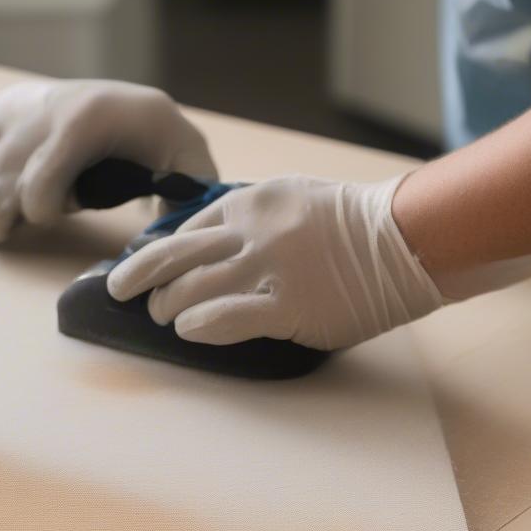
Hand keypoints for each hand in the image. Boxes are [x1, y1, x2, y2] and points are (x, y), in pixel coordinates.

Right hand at [0, 79, 217, 242]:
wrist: (139, 105)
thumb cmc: (166, 145)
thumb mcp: (190, 165)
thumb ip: (187, 196)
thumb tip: (170, 237)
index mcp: (94, 116)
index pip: (48, 157)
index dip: (39, 194)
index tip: (45, 220)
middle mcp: (53, 105)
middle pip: (5, 161)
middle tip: (4, 235)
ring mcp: (25, 107)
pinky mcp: (6, 112)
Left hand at [106, 174, 444, 350]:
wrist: (406, 239)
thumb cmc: (353, 222)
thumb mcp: (293, 198)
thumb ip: (250, 217)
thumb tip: (210, 241)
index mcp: (249, 203)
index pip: (184, 229)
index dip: (155, 252)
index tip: (139, 268)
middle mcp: (249, 232)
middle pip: (172, 257)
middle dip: (139, 278)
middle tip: (125, 294)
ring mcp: (266, 269)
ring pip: (190, 290)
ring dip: (167, 308)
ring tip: (164, 319)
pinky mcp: (287, 307)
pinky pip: (224, 318)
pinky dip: (197, 326)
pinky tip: (188, 331)